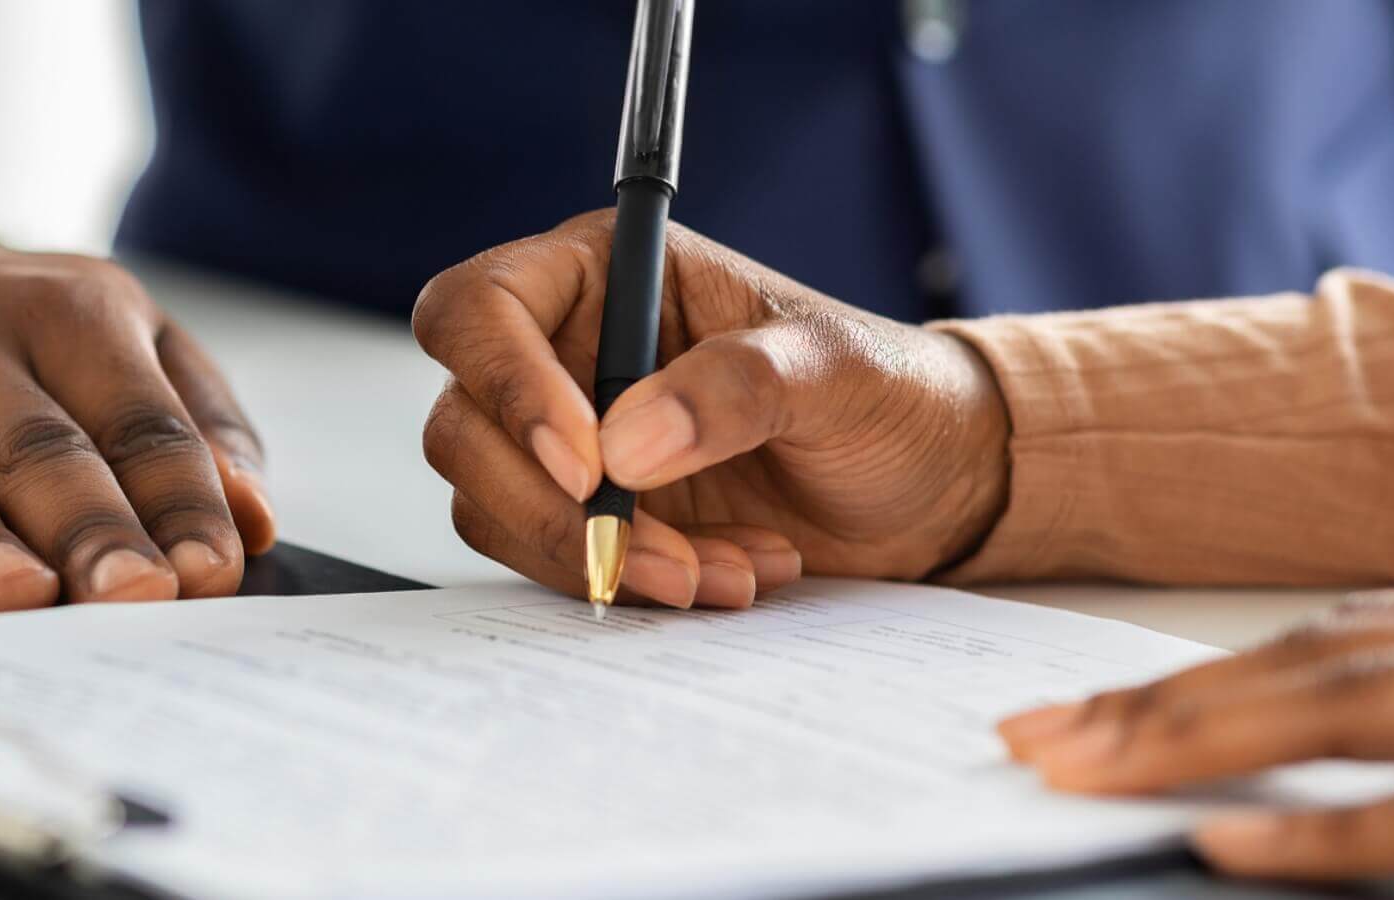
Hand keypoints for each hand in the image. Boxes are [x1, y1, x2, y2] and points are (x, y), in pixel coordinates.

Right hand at [0, 141, 273, 611]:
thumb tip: (253, 517)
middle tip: (130, 596)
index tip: (210, 571)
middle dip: (85, 523)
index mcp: (61, 311)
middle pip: (29, 442)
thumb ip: (193, 419)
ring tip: (11, 594)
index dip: (176, 495)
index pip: (134, 416)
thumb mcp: (111, 335)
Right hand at [412, 211, 1010, 608]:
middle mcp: (564, 351)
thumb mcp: (834, 372)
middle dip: (554, 507)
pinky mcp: (588, 516)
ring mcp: (567, 440)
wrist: (928, 484)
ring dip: (604, 557)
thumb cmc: (887, 394)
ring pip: (496, 506)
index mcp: (604, 273)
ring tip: (724, 569)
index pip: (480, 308)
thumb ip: (736, 388)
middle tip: (659, 552)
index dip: (505, 383)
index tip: (588, 463)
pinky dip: (629, 584)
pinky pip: (551, 560)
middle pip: (465, 426)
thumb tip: (626, 445)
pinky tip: (726, 573)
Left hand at [998, 583, 1393, 882]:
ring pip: (1359, 706)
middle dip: (1168, 696)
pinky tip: (1225, 840)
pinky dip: (1332, 827)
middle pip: (1323, 658)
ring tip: (1081, 768)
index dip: (1218, 669)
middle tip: (1038, 735)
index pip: (1355, 639)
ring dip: (1202, 734)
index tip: (1102, 704)